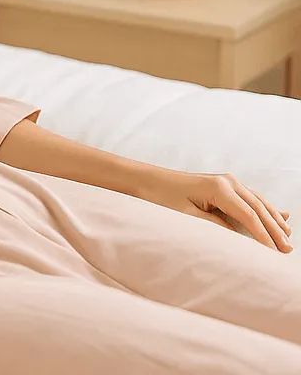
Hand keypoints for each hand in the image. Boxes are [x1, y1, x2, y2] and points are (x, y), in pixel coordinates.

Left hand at [138, 169, 292, 252]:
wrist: (146, 180)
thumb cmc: (162, 198)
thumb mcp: (188, 217)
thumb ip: (216, 226)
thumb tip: (241, 236)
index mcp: (219, 188)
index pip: (249, 215)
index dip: (264, 236)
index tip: (276, 254)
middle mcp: (227, 181)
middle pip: (259, 208)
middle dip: (275, 229)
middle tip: (288, 250)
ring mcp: (226, 180)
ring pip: (258, 201)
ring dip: (274, 219)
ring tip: (288, 237)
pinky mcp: (223, 184)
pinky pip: (250, 197)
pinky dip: (265, 208)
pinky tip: (280, 215)